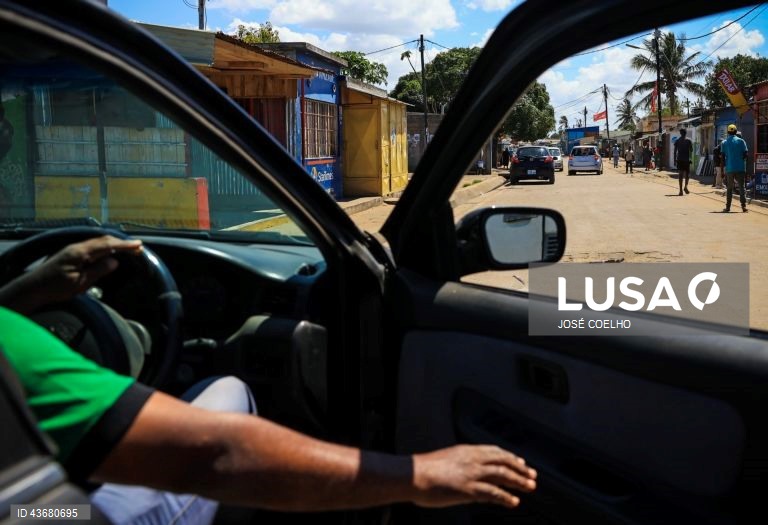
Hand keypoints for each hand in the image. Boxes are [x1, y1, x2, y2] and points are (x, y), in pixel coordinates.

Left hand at [0, 235, 141, 313]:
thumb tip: (114, 261)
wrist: (33, 288)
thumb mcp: (79, 283)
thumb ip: (98, 271)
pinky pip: (92, 248)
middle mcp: (77, 247)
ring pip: (98, 243)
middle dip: (122, 243)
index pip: (107, 245)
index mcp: (80, 252)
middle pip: (103, 240)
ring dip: (114, 245)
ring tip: (128, 250)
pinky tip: (110, 253)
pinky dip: (105, 248)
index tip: (139, 246)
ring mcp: (73, 250)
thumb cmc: (55, 288)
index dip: (124, 245)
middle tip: (137, 248)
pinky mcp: (71, 255)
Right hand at [411, 445, 536, 508]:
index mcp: (466, 450)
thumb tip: (468, 474)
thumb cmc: (423, 470)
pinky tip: (514, 502)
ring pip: (503, 475)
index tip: (520, 461)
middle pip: (503, 461)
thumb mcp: (446, 460)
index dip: (509, 457)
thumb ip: (460, 464)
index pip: (494, 451)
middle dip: (520, 468)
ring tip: (530, 487)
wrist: (412, 474)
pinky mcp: (469, 489)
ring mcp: (472, 473)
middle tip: (532, 475)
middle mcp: (472, 459)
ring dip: (518, 481)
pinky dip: (506, 497)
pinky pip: (493, 493)